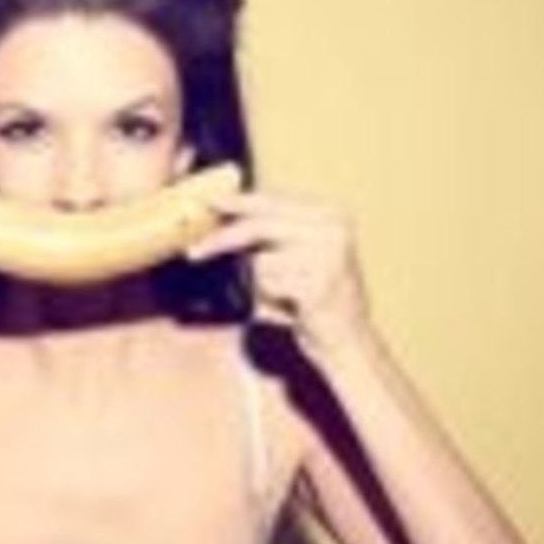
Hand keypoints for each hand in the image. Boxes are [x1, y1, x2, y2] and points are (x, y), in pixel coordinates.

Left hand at [186, 188, 370, 360]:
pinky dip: (270, 300)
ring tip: (286, 296)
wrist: (348, 342)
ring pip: (260, 261)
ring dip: (261, 284)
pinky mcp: (318, 285)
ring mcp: (328, 256)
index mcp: (330, 214)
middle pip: (260, 226)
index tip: (208, 202)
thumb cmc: (316, 299)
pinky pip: (268, 286)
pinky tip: (292, 308)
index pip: (272, 201)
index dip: (237, 202)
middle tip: (194, 251)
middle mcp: (332, 229)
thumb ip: (273, 232)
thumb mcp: (301, 255)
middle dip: (222, 239)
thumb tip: (225, 215)